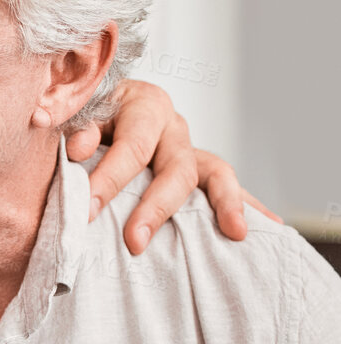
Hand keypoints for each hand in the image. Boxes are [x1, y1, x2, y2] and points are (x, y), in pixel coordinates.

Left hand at [66, 79, 279, 254]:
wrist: (93, 102)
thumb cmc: (80, 113)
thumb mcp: (74, 112)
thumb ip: (76, 128)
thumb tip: (78, 149)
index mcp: (143, 105)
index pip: (132, 146)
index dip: (110, 179)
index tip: (88, 210)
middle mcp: (172, 127)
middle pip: (176, 167)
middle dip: (156, 208)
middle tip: (134, 241)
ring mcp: (188, 148)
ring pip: (216, 173)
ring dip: (226, 204)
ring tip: (236, 232)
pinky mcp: (196, 169)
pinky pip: (225, 187)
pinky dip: (246, 204)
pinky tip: (269, 225)